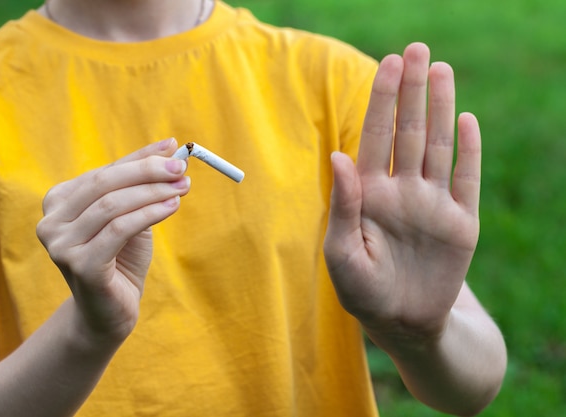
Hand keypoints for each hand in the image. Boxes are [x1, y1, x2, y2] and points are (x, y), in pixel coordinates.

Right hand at [36, 138, 189, 342]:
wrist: (110, 311)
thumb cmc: (121, 258)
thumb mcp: (129, 216)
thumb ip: (139, 185)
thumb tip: (170, 150)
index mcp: (58, 202)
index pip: (104, 171)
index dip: (139, 157)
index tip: (172, 146)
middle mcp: (51, 221)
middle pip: (104, 183)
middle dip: (147, 171)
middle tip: (180, 168)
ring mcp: (61, 245)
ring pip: (113, 205)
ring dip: (153, 192)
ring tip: (182, 188)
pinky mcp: (81, 266)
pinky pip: (120, 229)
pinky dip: (149, 213)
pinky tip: (172, 206)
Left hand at [324, 43, 481, 345]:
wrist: (403, 323)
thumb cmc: (362, 290)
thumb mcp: (341, 252)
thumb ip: (342, 204)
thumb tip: (338, 155)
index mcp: (368, 193)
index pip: (375, 137)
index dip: (382, 101)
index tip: (388, 64)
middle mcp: (401, 190)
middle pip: (408, 131)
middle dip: (411, 92)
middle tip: (417, 50)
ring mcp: (432, 203)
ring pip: (438, 146)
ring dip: (440, 109)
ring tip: (441, 71)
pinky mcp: (461, 222)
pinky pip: (466, 179)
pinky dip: (468, 151)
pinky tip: (467, 120)